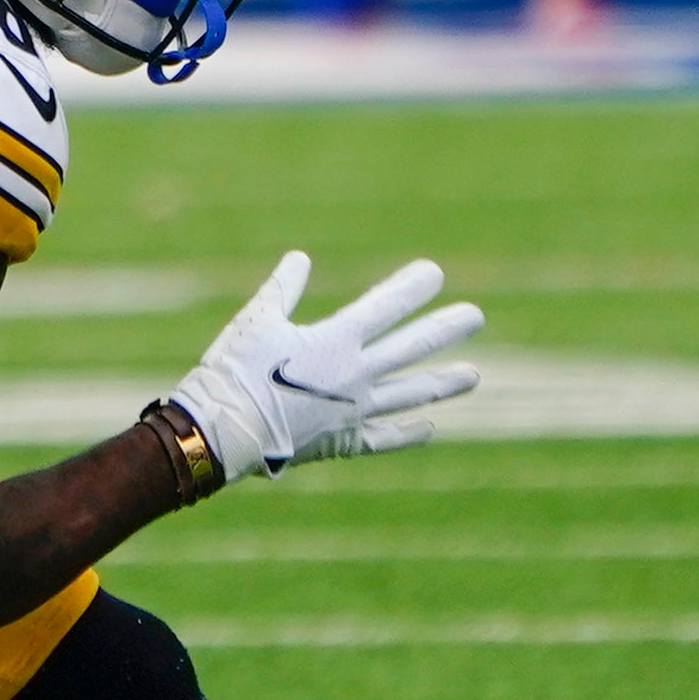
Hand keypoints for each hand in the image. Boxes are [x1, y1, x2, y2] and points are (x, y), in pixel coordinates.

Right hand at [163, 251, 482, 481]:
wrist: (222, 430)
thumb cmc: (234, 370)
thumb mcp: (255, 319)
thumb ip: (282, 288)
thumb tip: (300, 258)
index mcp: (336, 340)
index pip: (386, 306)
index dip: (412, 287)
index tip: (436, 273)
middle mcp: (356, 375)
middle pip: (413, 347)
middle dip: (447, 328)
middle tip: (476, 316)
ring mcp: (354, 410)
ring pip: (410, 394)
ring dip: (443, 383)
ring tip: (473, 375)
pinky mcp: (342, 441)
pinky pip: (384, 438)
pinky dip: (407, 434)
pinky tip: (429, 428)